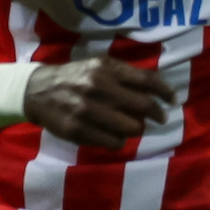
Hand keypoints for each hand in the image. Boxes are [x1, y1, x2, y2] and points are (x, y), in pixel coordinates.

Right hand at [25, 57, 172, 148]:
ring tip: (129, 125)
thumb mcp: (99, 66)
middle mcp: (97, 87)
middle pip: (143, 107)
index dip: (165, 92)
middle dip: (154, 114)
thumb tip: (159, 90)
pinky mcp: (77, 130)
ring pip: (131, 128)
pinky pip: (114, 142)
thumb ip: (126, 75)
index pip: (146, 80)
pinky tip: (112, 134)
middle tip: (156, 118)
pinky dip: (119, 140)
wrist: (36, 91)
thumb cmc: (75, 77)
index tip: (173, 101)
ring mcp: (86, 110)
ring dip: (135, 129)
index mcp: (105, 69)